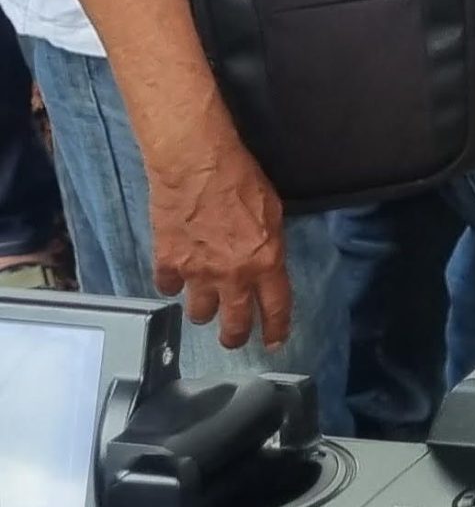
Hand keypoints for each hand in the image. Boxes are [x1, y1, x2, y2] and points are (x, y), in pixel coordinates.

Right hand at [149, 137, 291, 349]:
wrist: (197, 164)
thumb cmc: (241, 179)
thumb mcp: (273, 213)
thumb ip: (270, 246)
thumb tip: (265, 265)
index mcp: (265, 261)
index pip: (275, 307)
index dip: (275, 329)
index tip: (273, 342)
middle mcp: (232, 275)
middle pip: (233, 323)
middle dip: (234, 337)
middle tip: (233, 339)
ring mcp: (197, 273)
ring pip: (199, 313)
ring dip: (203, 310)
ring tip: (205, 304)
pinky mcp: (167, 263)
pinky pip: (169, 289)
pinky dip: (173, 285)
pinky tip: (176, 277)